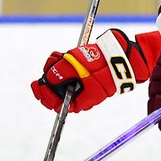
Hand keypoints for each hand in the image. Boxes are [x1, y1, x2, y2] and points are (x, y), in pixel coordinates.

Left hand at [31, 29, 151, 112]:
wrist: (123, 56)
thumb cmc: (102, 65)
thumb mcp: (77, 67)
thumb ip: (60, 73)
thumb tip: (47, 78)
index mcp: (79, 101)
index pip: (56, 104)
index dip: (44, 95)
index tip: (38, 83)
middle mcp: (79, 95)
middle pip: (56, 91)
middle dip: (49, 77)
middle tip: (48, 65)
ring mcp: (82, 84)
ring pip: (61, 79)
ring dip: (55, 67)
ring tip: (56, 56)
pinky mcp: (84, 74)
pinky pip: (69, 72)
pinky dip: (63, 63)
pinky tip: (61, 55)